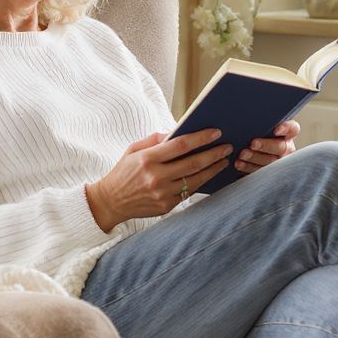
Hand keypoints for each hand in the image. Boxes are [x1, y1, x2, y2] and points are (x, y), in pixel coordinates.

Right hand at [86, 129, 232, 231]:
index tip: (216, 132)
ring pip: (195, 180)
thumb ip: (155, 139)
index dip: (201, 138)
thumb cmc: (123, 171)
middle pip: (193, 163)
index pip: (181, 145)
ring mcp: (162, 193)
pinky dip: (201, 182)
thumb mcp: (133, 149)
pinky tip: (209, 174)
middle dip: (214, 153)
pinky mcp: (166, 206)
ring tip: (224, 160)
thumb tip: (178, 131)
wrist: (110, 201)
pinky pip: (189, 192)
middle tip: (227, 146)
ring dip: (213, 169)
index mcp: (147, 158)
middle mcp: (156, 177)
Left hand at [234, 120, 299, 174]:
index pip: (293, 129)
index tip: (276, 129)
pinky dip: (248, 167)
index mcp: (287, 135)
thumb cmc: (256, 134)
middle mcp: (286, 148)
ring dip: (255, 158)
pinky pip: (260, 172)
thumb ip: (260, 121)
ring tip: (242, 154)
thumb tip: (248, 111)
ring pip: (270, 162)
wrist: (248, 151)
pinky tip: (239, 164)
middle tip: (253, 143)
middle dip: (266, 146)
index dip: (286, 129)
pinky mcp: (267, 172)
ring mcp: (278, 162)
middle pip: (280, 148)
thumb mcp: (261, 127)